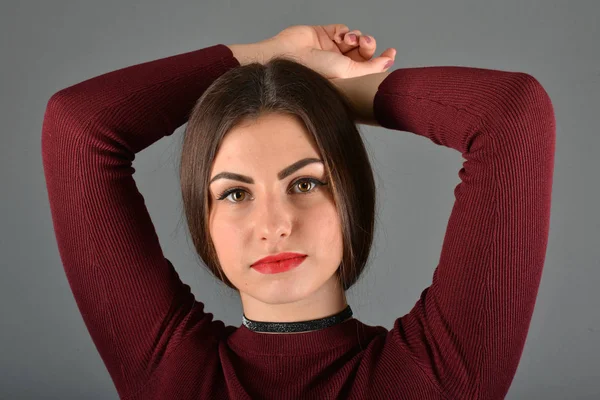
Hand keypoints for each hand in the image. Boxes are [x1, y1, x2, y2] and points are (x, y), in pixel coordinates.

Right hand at [262, 24, 395, 79]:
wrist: (289, 56)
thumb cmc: (314, 71)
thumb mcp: (348, 72)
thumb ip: (370, 68)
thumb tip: (389, 63)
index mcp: (345, 78)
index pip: (369, 68)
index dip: (382, 60)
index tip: (391, 52)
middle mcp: (339, 64)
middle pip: (364, 51)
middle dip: (368, 45)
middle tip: (364, 44)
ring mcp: (331, 48)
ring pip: (355, 38)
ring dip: (357, 36)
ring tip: (350, 40)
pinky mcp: (324, 34)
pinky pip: (342, 29)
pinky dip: (345, 31)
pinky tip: (339, 37)